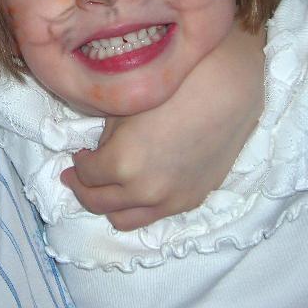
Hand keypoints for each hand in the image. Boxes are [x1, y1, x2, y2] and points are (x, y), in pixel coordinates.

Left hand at [61, 27, 264, 230]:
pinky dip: (139, 205)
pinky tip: (139, 187)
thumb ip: (106, 138)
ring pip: (124, 220)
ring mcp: (170, 200)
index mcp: (121, 164)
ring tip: (106, 188)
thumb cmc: (176, 87)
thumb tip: (99, 151)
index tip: (79, 154)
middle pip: (99, 203)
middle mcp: (143, 190)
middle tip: (78, 175)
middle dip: (84, 189)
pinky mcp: (192, 199)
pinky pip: (155, 215)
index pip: (86, 174)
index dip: (78, 163)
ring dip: (110, 205)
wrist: (230, 90)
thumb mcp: (126, 107)